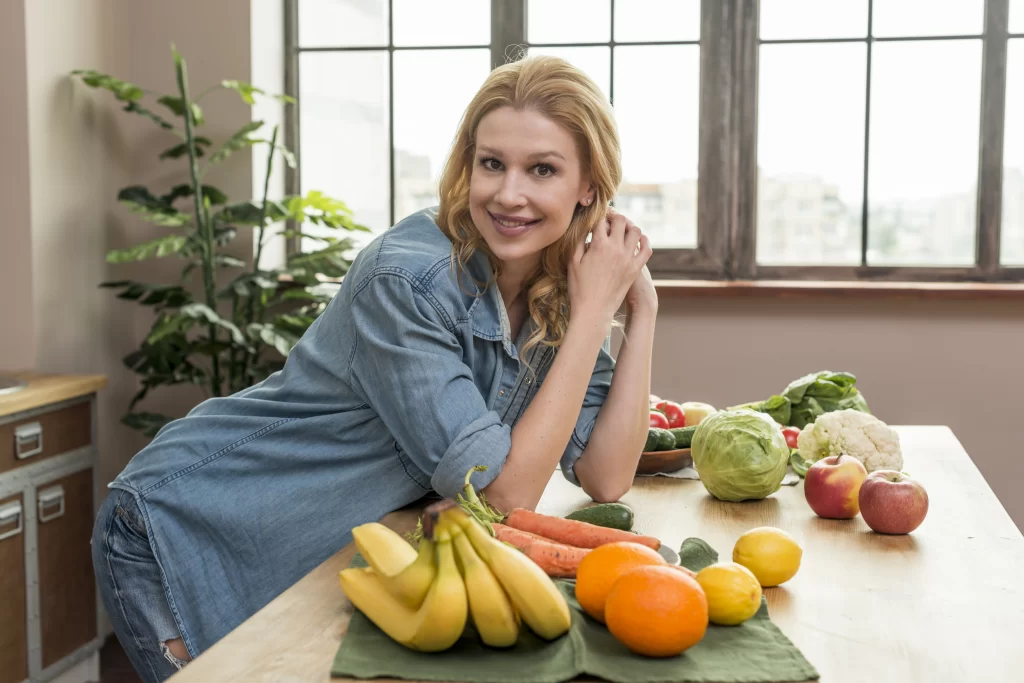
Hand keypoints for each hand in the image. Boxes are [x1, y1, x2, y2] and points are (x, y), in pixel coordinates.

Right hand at [569, 208, 652, 323]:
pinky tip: (638, 239)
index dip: (597, 213)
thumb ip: (578, 242)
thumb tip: (584, 228)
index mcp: (599, 245)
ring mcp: (628, 259)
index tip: (595, 213)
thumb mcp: (572, 262)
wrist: (594, 310)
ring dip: (629, 225)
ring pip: (636, 231)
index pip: (600, 220)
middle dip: (614, 215)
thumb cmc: (579, 288)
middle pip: (620, 220)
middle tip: (608, 217)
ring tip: (622, 227)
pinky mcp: (636, 269)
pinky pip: (646, 249)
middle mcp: (616, 249)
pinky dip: (644, 240)